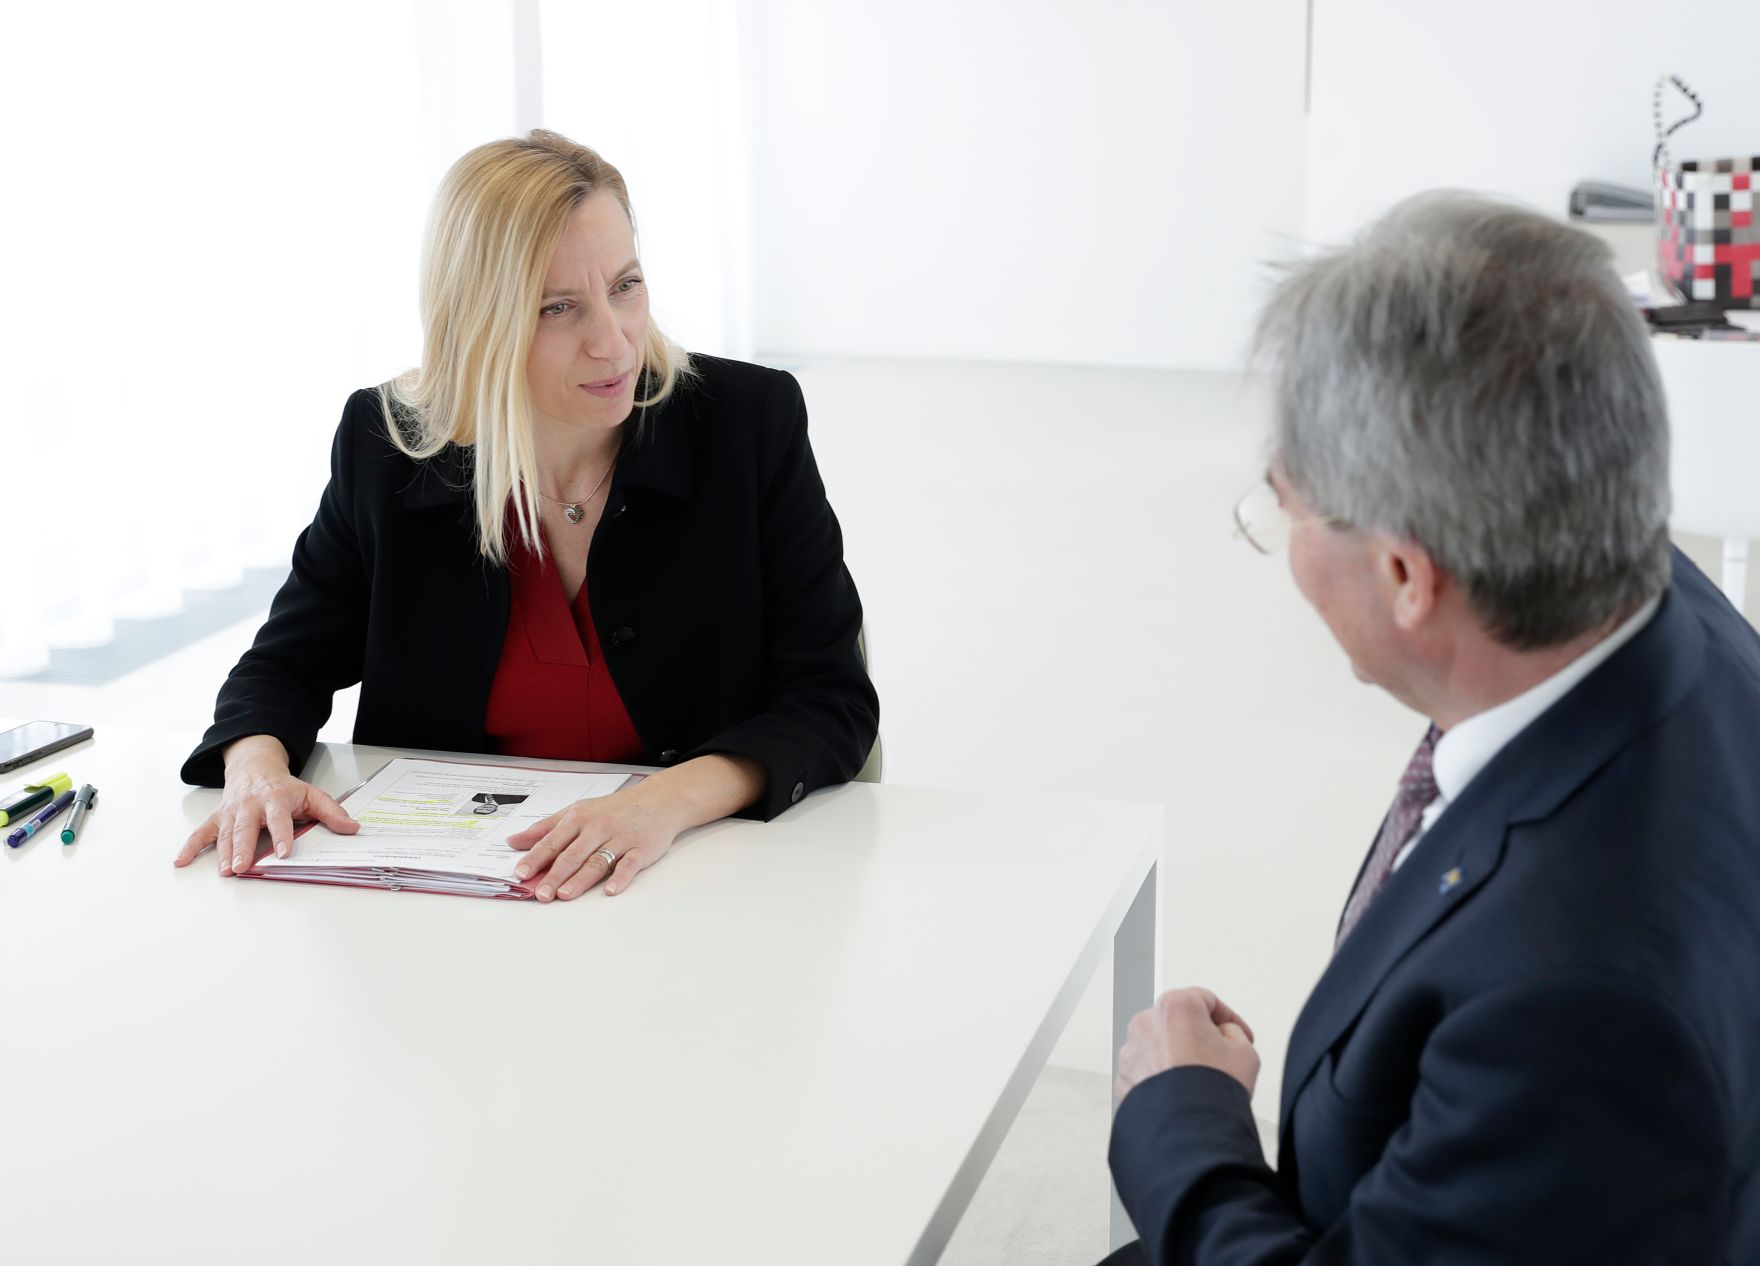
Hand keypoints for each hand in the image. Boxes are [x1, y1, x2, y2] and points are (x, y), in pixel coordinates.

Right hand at [174, 737, 357, 875]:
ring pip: (226, 835)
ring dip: (224, 853)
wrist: (254, 767)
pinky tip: (181, 861)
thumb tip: (352, 828)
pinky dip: (191, 847)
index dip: (281, 836)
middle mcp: (250, 806)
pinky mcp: (217, 818)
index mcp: (274, 799)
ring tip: (226, 871)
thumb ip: (331, 812)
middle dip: (244, 848)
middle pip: (246, 829)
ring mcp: (231, 813)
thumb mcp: (311, 794)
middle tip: (242, 867)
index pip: (278, 819)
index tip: (283, 852)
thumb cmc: (283, 786)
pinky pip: (202, 833)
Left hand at [506, 780, 684, 901]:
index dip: (536, 858)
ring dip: (580, 879)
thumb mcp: (577, 811)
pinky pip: (629, 865)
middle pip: (572, 855)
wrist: (658, 800)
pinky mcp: (641, 849)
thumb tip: (514, 841)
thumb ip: (545, 828)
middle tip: (540, 894)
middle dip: (554, 875)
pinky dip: (620, 877)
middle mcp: (598, 828)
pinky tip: (610, 890)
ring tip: (564, 895)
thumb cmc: (614, 809)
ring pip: (597, 862)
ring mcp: (620, 839)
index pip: (552, 841)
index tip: (521, 873)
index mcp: (579, 819)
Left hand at [1116, 987, 1259, 1102]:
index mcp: (1175, 1006)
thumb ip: (1233, 1032)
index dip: (1229, 1018)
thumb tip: (1224, 1035)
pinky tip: (1183, 1092)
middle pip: (1179, 1021)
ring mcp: (1132, 1050)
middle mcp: (1146, 1023)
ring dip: (1179, 1055)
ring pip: (1161, 1045)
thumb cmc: (1211, 1090)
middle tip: (1221, 1055)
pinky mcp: (1125, 1077)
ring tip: (1201, 1079)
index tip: (1238, 1033)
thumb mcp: (1244, 1051)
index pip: (1206, 999)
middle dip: (1200, 1035)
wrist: (1188, 1131)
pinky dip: (1163, 1076)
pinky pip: (1148, 1069)